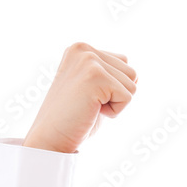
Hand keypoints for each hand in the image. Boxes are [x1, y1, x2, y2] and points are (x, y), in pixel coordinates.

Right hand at [22, 42, 137, 152]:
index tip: (88, 97)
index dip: (113, 87)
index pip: (124, 62)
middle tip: (89, 104)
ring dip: (116, 103)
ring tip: (90, 106)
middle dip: (117, 95)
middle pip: (131, 72)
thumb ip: (109, 75)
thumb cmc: (73, 118)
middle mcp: (83, 49)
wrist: (50, 138)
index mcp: (81, 48)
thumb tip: (136, 75)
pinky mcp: (95, 76)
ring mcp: (88, 60)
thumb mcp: (92, 88)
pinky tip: (91, 111)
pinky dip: (114, 111)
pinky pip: (128, 97)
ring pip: (132, 84)